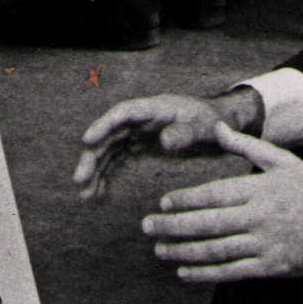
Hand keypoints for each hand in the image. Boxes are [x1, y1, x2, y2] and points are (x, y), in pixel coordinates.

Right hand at [72, 89, 255, 202]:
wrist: (222, 126)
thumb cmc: (215, 123)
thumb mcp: (206, 128)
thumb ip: (186, 133)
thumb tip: (165, 140)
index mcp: (155, 108)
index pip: (123, 113)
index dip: (103, 125)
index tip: (87, 141)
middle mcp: (141, 119)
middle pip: (110, 135)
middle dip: (93, 157)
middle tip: (79, 179)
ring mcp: (139, 133)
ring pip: (110, 151)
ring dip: (96, 171)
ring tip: (85, 195)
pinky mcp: (141, 146)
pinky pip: (119, 161)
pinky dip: (108, 176)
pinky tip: (99, 193)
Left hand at [142, 125, 302, 281]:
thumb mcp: (282, 160)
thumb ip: (246, 145)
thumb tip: (216, 127)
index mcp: (258, 190)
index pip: (213, 195)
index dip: (185, 200)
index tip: (163, 203)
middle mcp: (257, 218)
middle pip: (207, 223)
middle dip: (173, 226)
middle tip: (147, 227)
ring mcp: (263, 244)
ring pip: (215, 250)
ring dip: (183, 250)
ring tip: (160, 250)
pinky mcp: (269, 267)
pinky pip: (231, 272)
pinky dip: (206, 273)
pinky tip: (185, 272)